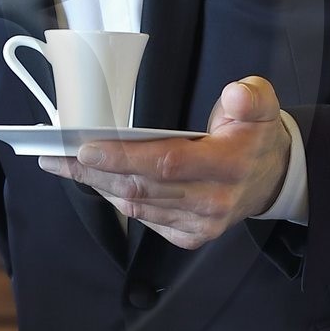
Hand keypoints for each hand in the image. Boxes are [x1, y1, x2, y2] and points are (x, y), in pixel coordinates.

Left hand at [37, 74, 291, 250]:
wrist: (273, 178)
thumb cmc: (256, 136)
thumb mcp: (263, 105)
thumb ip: (251, 97)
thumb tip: (235, 95)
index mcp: (228, 165)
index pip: (166, 162)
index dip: (123, 156)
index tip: (86, 147)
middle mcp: (213, 201)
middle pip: (141, 187)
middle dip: (93, 171)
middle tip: (56, 155)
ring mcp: (201, 223)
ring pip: (138, 206)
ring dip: (99, 185)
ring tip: (66, 165)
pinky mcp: (191, 236)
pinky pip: (145, 219)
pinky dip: (118, 200)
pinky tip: (98, 182)